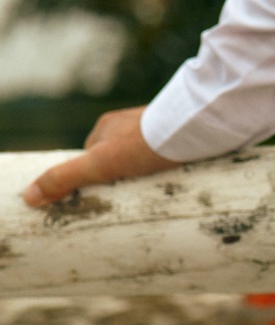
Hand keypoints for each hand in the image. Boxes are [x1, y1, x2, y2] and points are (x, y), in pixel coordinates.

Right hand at [19, 106, 181, 207]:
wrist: (194, 128)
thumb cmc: (144, 144)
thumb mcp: (99, 164)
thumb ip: (65, 178)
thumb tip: (29, 197)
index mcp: (107, 126)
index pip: (93, 157)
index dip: (94, 178)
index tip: (101, 198)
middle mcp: (132, 124)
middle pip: (120, 158)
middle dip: (123, 177)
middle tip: (131, 200)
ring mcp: (160, 129)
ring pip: (147, 157)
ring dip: (149, 174)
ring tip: (156, 196)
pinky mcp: (184, 136)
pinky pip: (172, 156)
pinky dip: (171, 169)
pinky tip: (178, 183)